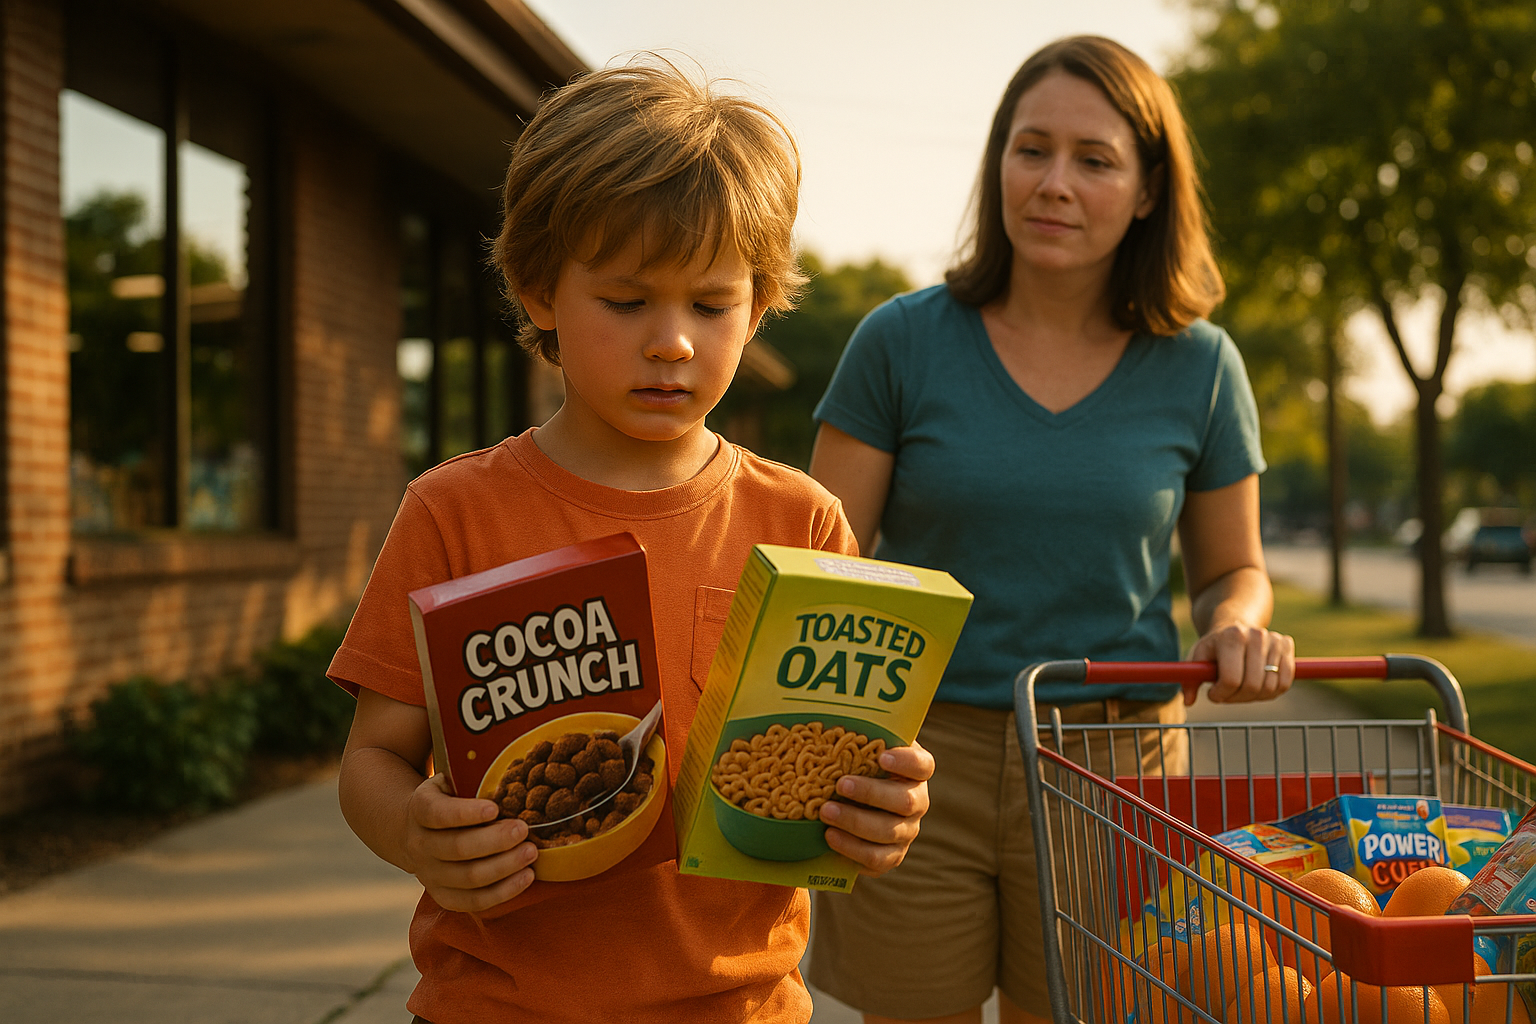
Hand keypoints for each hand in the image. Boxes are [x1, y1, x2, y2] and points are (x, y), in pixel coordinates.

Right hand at [403, 774, 538, 911]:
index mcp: (420, 810)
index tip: (495, 808)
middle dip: (494, 841)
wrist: (412, 829)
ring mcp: (429, 874)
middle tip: (524, 830)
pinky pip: (472, 902)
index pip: (438, 814)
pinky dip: (501, 893)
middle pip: (456, 848)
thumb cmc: (447, 797)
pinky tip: (526, 878)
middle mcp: (420, 844)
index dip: (465, 813)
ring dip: (503, 867)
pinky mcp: (442, 895)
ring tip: (532, 853)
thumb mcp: (449, 778)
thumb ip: (470, 771)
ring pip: (467, 878)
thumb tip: (511, 748)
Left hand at [820, 740, 933, 876]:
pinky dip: (851, 849)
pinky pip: (876, 859)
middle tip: (841, 784)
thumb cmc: (853, 767)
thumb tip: (816, 709)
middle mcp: (917, 801)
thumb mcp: (857, 749)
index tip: (882, 756)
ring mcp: (906, 832)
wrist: (849, 807)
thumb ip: (851, 735)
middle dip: (871, 793)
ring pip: (888, 832)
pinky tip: (830, 836)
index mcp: (914, 771)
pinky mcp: (891, 856)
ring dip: (855, 822)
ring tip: (825, 811)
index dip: (906, 762)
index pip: (923, 764)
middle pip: (905, 801)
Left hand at [1187, 621, 1295, 704]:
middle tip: (1227, 694)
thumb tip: (1188, 701)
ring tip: (1240, 688)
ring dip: (1253, 697)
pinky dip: (1271, 692)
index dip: (1221, 694)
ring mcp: (1274, 640)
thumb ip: (1190, 679)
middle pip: (1252, 686)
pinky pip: (1285, 684)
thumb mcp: (1197, 657)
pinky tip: (1257, 686)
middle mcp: (1256, 636)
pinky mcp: (1286, 646)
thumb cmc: (1214, 646)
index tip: (1212, 694)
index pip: (1231, 679)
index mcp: (1232, 637)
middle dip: (1236, 698)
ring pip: (1269, 688)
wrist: (1235, 626)